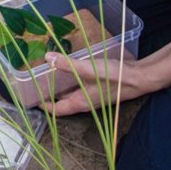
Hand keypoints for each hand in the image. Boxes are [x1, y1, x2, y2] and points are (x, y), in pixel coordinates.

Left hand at [38, 54, 170, 116]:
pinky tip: (70, 69)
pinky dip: (71, 81)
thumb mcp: (88, 69)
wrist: (140, 78)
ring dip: (60, 88)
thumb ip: (67, 64)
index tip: (30, 98)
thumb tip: (47, 58)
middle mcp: (84, 102)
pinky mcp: (98, 89)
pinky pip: (80, 88)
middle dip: (49, 95)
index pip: (56, 110)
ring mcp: (92, 96)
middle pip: (62, 103)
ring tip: (48, 75)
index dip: (42, 105)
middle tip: (36, 83)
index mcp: (79, 103)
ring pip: (71, 95)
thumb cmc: (114, 77)